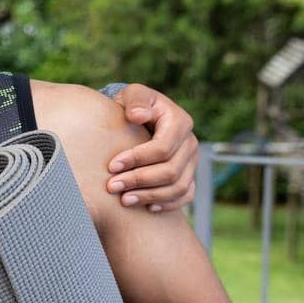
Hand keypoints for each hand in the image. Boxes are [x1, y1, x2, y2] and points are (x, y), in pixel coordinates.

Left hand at [106, 84, 197, 211]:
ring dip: (150, 196)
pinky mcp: (189, 175)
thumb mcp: (133, 95)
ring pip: (178, 187)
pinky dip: (168, 204)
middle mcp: (190, 143)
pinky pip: (185, 196)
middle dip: (139, 181)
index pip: (162, 148)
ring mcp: (191, 162)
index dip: (137, 159)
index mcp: (180, 121)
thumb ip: (136, 101)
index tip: (112, 166)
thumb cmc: (133, 105)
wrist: (138, 117)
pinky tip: (147, 208)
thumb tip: (137, 115)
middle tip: (112, 186)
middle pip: (170, 171)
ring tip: (124, 200)